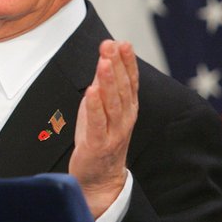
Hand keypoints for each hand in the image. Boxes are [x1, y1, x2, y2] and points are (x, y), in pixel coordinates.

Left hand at [69, 40, 138, 217]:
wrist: (100, 178)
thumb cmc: (100, 139)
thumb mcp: (103, 108)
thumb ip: (104, 84)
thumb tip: (106, 56)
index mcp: (128, 108)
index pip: (130, 81)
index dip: (127, 62)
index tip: (122, 42)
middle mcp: (124, 118)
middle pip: (121, 88)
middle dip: (116, 65)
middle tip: (111, 45)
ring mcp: (113, 132)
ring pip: (112, 103)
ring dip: (108, 81)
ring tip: (104, 62)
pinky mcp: (97, 144)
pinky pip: (96, 123)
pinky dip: (95, 107)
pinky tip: (91, 91)